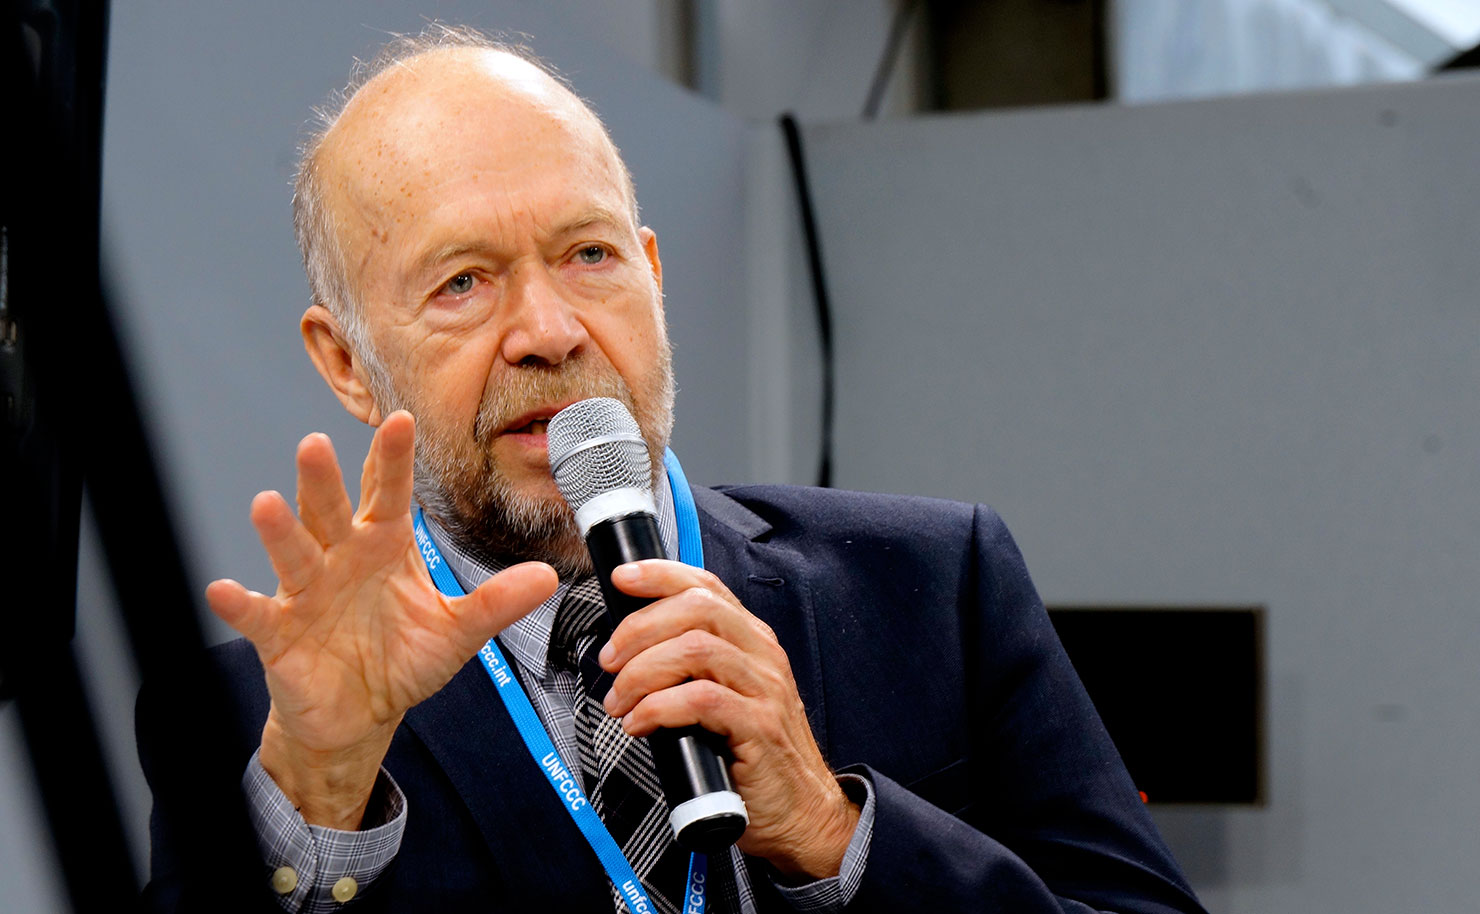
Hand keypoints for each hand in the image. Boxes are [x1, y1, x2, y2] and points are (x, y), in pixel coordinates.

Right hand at [206, 411, 557, 828]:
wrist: (359, 714)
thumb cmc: (401, 660)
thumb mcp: (457, 632)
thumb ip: (497, 602)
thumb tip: (549, 577)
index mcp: (384, 547)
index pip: (390, 493)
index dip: (393, 459)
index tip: (400, 420)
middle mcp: (342, 558)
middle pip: (332, 511)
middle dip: (323, 481)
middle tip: (316, 445)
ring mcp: (307, 593)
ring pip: (293, 553)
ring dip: (279, 531)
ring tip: (265, 503)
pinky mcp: (280, 633)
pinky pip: (258, 615)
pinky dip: (240, 604)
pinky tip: (223, 590)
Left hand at [597, 560, 859, 879]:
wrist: (801, 812)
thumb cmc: (753, 756)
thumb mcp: (724, 698)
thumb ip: (690, 669)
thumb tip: (627, 651)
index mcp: (751, 640)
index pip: (706, 587)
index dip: (660, 575)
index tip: (620, 578)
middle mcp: (762, 655)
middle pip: (697, 608)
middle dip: (640, 627)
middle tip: (609, 660)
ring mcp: (765, 689)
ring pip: (696, 649)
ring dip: (642, 672)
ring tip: (619, 701)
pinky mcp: (760, 727)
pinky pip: (702, 700)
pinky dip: (659, 708)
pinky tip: (639, 724)